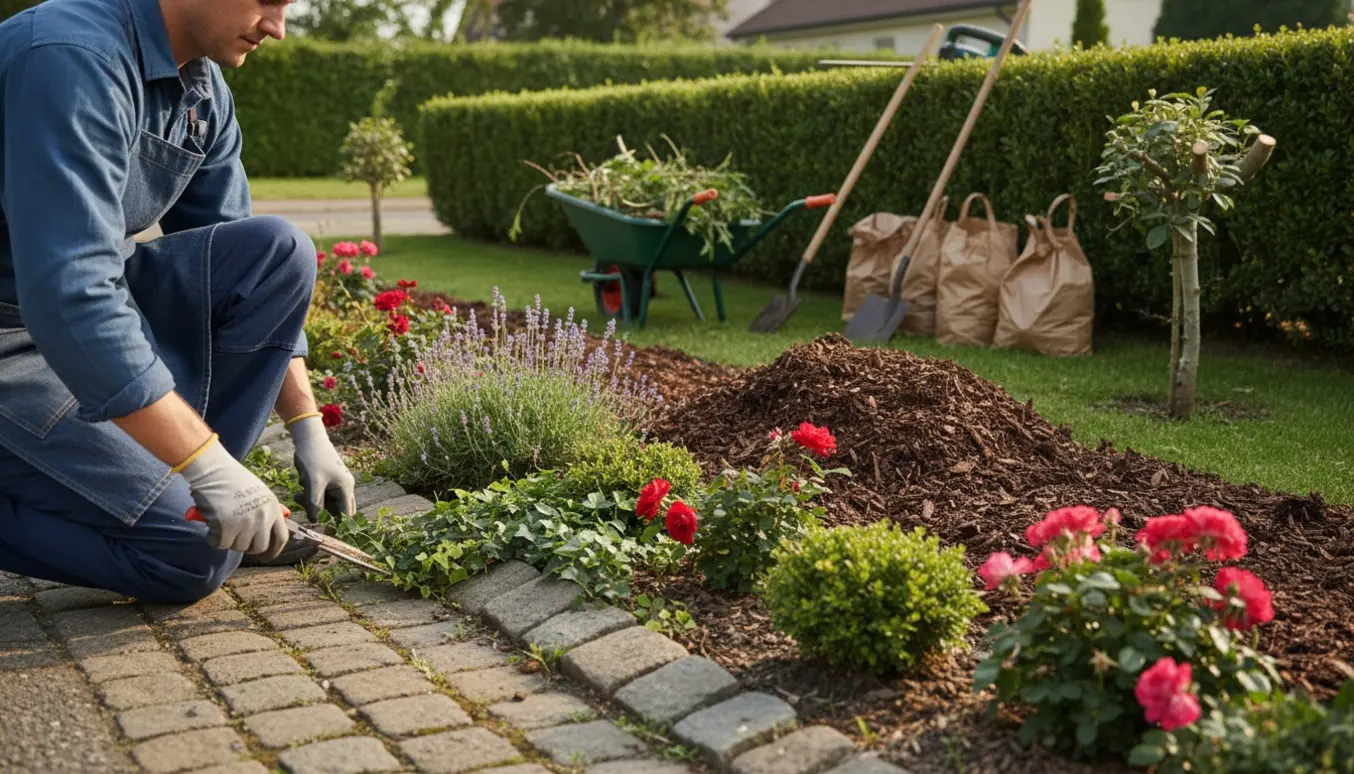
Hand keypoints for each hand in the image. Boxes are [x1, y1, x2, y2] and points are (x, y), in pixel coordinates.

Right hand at [178, 436, 289, 557]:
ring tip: (222, 525)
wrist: (213, 470)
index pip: (281, 537)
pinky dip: (213, 539)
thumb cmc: (232, 480)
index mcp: (272, 507)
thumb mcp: (259, 493)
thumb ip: (266, 511)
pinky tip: (211, 528)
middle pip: (260, 547)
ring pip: (239, 547)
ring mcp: (245, 523)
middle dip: (247, 547)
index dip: (274, 550)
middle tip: (237, 539)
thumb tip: (274, 527)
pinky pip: (221, 544)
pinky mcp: (226, 528)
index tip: (267, 556)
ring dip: (229, 541)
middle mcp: (262, 517)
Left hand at [288, 415, 356, 521]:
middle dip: (321, 511)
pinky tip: (302, 482)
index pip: (346, 514)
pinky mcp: (327, 478)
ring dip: (312, 501)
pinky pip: (320, 493)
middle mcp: (344, 486)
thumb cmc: (313, 457)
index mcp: (346, 487)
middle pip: (336, 509)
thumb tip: (315, 521)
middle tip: (306, 507)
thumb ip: (314, 504)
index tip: (323, 529)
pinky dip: (310, 493)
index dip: (337, 523)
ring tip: (297, 494)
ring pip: (326, 501)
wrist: (308, 437)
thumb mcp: (313, 482)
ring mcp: (336, 482)